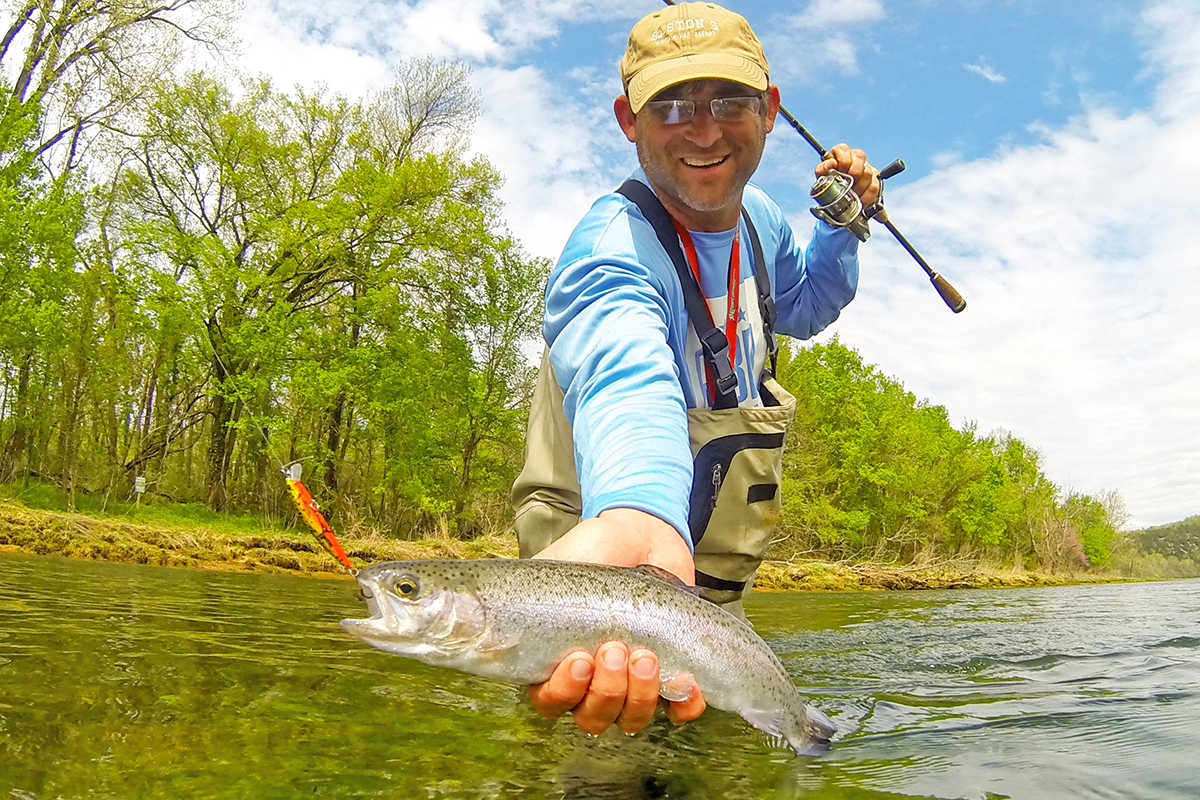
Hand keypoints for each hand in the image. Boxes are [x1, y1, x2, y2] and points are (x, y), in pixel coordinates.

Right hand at [527, 508, 705, 733]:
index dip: (563, 693)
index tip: (579, 660)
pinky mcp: (672, 676)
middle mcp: (592, 682)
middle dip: (606, 691)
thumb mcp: (551, 569)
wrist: (642, 533)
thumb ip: (524, 596)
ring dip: (640, 695)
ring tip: (646, 655)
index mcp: (555, 662)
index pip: (550, 702)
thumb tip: (477, 611)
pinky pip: (679, 711)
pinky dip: (685, 706)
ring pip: (631, 718)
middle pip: (592, 718)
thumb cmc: (592, 552)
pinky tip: (687, 684)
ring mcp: (633, 682)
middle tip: (615, 649)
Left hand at [815, 142, 879, 206]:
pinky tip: (859, 199)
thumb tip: (831, 164)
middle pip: (859, 155)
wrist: (839, 202)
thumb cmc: (829, 187)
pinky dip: (866, 195)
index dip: (844, 159)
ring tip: (852, 193)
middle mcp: (853, 159)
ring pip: (867, 171)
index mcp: (839, 155)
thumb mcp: (822, 178)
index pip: (843, 149)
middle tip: (850, 180)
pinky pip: (874, 186)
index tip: (841, 169)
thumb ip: (822, 169)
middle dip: (854, 171)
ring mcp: (865, 168)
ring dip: (859, 186)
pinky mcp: (874, 179)